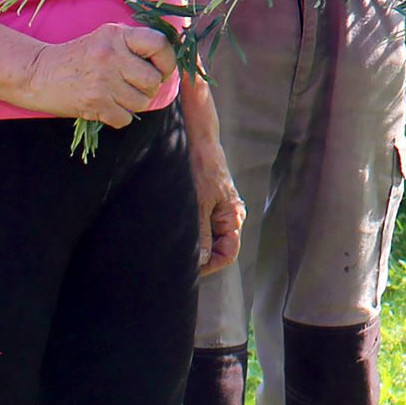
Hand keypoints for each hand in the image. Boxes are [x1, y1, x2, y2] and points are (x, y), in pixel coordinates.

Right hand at [24, 24, 176, 128]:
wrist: (38, 73)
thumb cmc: (79, 56)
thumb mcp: (105, 38)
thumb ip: (134, 44)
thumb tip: (168, 63)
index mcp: (116, 35)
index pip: (159, 44)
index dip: (168, 60)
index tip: (162, 68)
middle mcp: (110, 55)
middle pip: (153, 80)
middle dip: (149, 87)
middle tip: (135, 85)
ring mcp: (102, 81)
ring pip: (141, 102)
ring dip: (134, 103)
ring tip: (119, 95)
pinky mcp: (93, 104)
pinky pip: (125, 118)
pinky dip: (119, 117)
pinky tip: (108, 107)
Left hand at [181, 87, 243, 276]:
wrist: (195, 139)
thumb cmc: (199, 168)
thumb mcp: (198, 204)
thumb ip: (201, 235)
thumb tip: (201, 263)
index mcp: (233, 217)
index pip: (227, 255)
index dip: (209, 265)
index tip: (186, 266)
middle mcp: (228, 216)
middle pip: (217, 249)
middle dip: (198, 255)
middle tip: (174, 255)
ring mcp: (217, 209)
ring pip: (206, 238)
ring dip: (191, 242)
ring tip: (172, 239)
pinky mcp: (206, 202)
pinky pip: (199, 225)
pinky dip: (188, 230)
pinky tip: (173, 226)